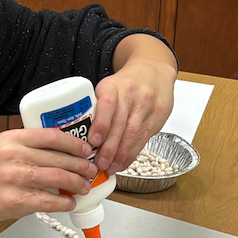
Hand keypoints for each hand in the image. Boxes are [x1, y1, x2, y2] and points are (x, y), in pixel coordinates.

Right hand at [0, 127, 96, 230]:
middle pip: (59, 158)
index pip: (52, 136)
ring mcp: (13, 179)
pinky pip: (49, 202)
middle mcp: (12, 155)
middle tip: (90, 170)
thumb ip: (24, 148)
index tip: (86, 149)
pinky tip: (69, 203)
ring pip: (58, 179)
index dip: (74, 143)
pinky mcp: (14, 202)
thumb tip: (59, 154)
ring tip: (84, 186)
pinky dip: (64, 203)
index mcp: (10, 138)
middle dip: (81, 165)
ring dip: (77, 184)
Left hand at [88, 60, 174, 175]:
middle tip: (99, 164)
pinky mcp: (158, 115)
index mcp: (113, 86)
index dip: (101, 125)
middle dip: (109, 148)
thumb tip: (78, 137)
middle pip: (121, 124)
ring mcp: (147, 104)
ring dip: (121, 155)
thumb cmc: (125, 83)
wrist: (153, 70)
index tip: (93, 142)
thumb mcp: (108, 87)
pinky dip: (132, 153)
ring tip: (110, 167)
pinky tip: (123, 162)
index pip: (108, 104)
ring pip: (133, 133)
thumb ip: (96, 108)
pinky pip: (144, 138)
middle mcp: (131, 94)